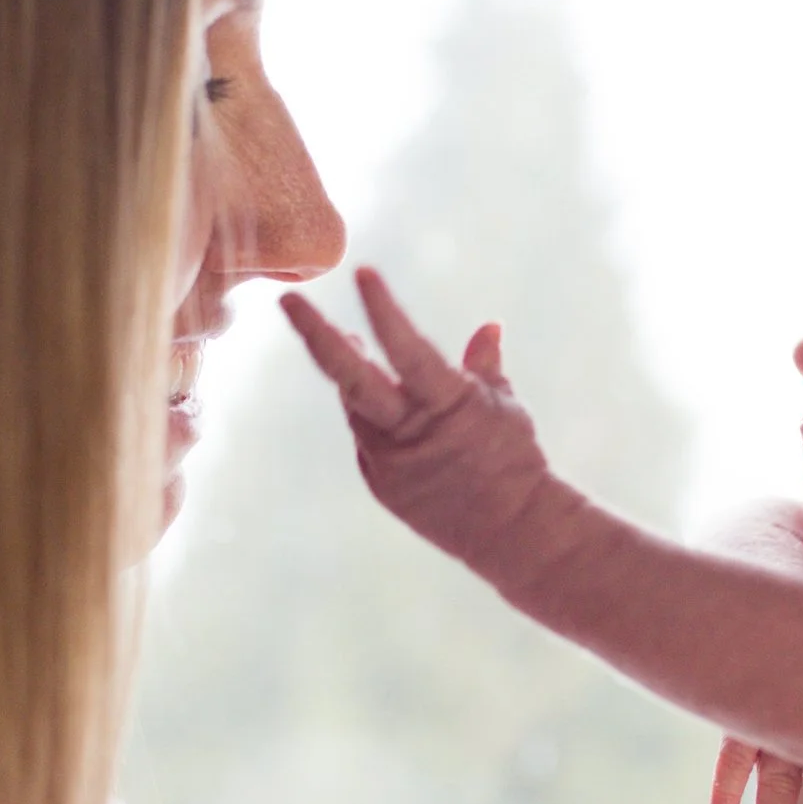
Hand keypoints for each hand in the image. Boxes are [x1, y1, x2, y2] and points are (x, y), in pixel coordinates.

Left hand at [282, 269, 551, 573]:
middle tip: (287, 298)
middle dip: (316, 334)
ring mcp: (388, 461)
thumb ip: (486, 365)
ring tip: (351, 342)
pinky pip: (366, 438)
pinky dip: (372, 415)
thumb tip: (489, 325)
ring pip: (355, 404)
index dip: (384, 310)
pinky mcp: (380, 483)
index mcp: (446, 404)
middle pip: (350, 378)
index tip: (363, 272)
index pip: (408, 348)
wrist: (512, 531)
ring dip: (351, 369)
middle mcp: (408, 432)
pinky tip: (385, 405)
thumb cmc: (515, 461)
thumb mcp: (505, 407)